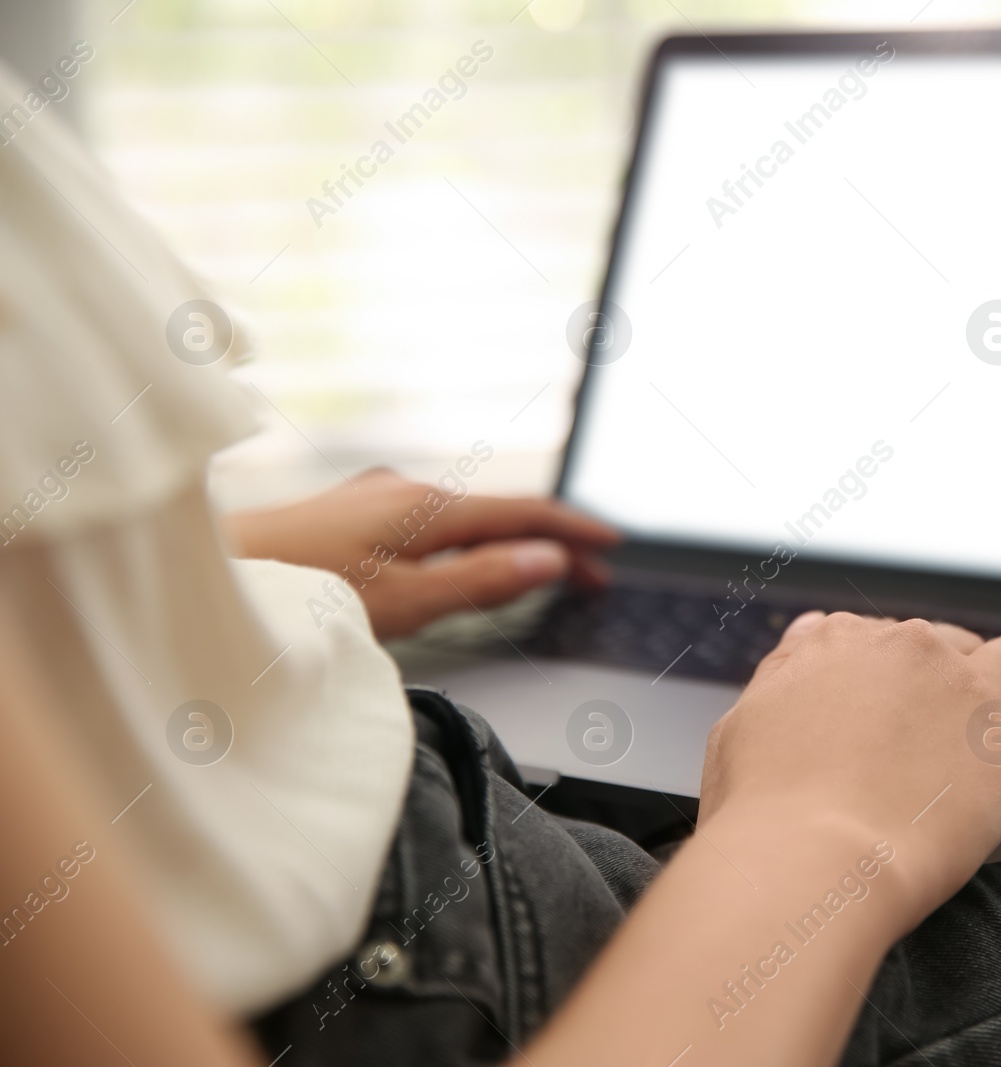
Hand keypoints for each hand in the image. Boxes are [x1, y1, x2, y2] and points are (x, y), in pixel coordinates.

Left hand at [223, 468, 619, 637]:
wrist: (205, 577)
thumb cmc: (294, 593)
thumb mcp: (403, 601)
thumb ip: (481, 580)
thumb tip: (549, 560)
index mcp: (425, 505)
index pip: (525, 512)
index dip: (574, 530)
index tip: (613, 546)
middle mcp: (402, 489)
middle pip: (497, 513)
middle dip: (548, 542)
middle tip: (590, 576)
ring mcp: (372, 498)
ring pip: (463, 517)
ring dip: (507, 543)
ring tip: (540, 571)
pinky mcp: (349, 515)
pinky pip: (431, 521)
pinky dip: (468, 542)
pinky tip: (463, 561)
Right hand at [698, 611, 1000, 933]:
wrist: (811, 859)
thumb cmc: (764, 811)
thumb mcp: (741, 727)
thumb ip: (781, 682)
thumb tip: (796, 663)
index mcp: (837, 645)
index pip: (875, 633)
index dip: (894, 657)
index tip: (902, 673)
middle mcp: (906, 652)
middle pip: (948, 643)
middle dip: (960, 663)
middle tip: (971, 688)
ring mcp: (966, 694)